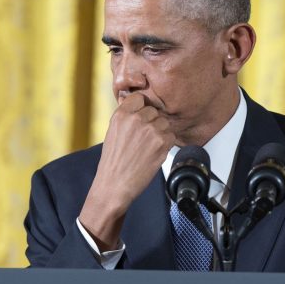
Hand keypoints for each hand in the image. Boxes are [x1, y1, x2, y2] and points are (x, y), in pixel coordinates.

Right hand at [80, 93, 175, 248]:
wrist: (115, 185)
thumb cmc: (113, 162)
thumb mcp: (113, 132)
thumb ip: (126, 117)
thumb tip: (139, 106)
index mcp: (121, 114)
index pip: (140, 98)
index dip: (142, 109)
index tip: (141, 118)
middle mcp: (136, 119)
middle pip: (154, 111)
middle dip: (152, 123)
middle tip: (143, 139)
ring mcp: (150, 130)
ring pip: (164, 123)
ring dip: (160, 133)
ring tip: (148, 148)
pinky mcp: (161, 142)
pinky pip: (171, 136)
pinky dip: (166, 144)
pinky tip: (153, 153)